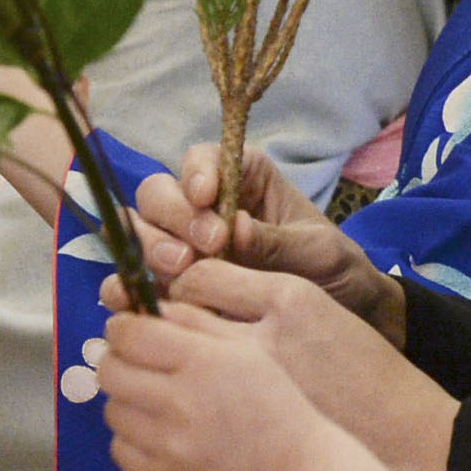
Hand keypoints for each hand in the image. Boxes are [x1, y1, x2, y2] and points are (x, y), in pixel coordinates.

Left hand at [95, 302, 334, 470]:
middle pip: (110, 371)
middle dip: (117, 360)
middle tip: (136, 364)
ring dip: (126, 401)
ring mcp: (168, 445)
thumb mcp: (245, 348)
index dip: (120, 328)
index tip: (126, 331)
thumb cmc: (272, 401)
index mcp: (202, 361)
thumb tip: (141, 309)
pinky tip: (158, 433)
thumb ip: (191, 320)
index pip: (130, 335)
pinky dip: (132, 438)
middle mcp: (180, 403)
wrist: (292, 470)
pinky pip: (118, 449)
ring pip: (112, 410)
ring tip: (154, 402)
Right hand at [128, 143, 404, 342]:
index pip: (202, 158)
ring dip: (153, 248)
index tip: (206, 197)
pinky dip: (131, 285)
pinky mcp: (173, 282)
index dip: (196, 173)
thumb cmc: (333, 267)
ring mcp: (183, 243)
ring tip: (181, 272)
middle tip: (202, 247)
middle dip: (173, 216)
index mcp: (243, 177)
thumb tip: (234, 229)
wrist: (339, 312)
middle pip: (160, 193)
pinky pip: (137, 277)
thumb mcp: (316, 251)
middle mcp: (205, 205)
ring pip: (142, 230)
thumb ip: (276, 241)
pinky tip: (143, 300)